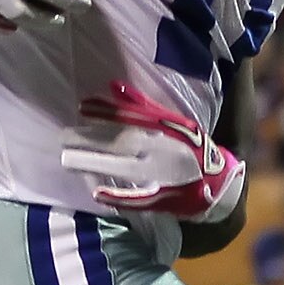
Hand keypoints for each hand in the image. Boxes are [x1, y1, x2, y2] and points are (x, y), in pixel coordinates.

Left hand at [59, 82, 245, 225]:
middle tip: (63, 136)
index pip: (133, 118)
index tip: (82, 106)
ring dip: (96, 164)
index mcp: (167, 130)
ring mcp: (162, 174)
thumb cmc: (192, 150)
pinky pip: (138, 198)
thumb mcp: (173, 123)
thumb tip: (115, 86)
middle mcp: (163, 150)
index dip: (108, 112)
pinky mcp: (162, 196)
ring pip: (123, 167)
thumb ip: (144, 106)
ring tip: (68, 160)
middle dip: (91, 139)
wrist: (221, 185)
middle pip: (121, 143)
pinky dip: (119, 196)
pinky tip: (97, 194)